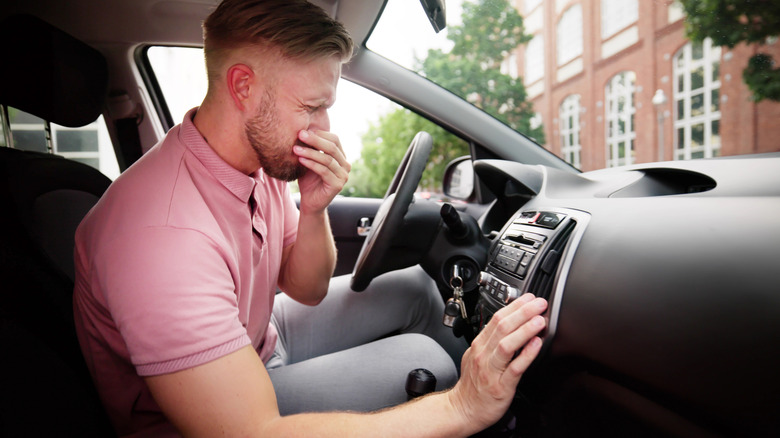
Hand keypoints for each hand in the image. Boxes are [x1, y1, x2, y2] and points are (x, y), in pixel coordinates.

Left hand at [294, 129, 350, 214]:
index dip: (320, 134)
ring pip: (327, 159)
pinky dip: (311, 164)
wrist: (310, 202)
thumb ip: (311, 148)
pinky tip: (300, 160)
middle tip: (300, 134)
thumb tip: (304, 129)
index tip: (303, 130)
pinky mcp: (337, 185)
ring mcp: (343, 176)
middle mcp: (346, 165)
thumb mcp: (310, 160)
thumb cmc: (309, 180)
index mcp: (341, 157)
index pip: (335, 139)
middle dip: (314, 140)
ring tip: (296, 149)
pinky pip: (324, 171)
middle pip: (332, 147)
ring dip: (310, 152)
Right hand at [448, 294, 546, 430]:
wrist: (463, 410)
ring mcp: (491, 370)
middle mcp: (483, 354)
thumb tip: (511, 326)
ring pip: (507, 344)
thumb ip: (492, 341)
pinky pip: (514, 368)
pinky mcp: (500, 386)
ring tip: (539, 320)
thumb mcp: (477, 356)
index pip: (497, 318)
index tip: (529, 298)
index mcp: (479, 345)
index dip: (515, 306)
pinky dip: (526, 355)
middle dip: (523, 312)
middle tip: (539, 303)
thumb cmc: (473, 385)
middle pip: (502, 327)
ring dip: (525, 329)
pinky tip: (536, 345)